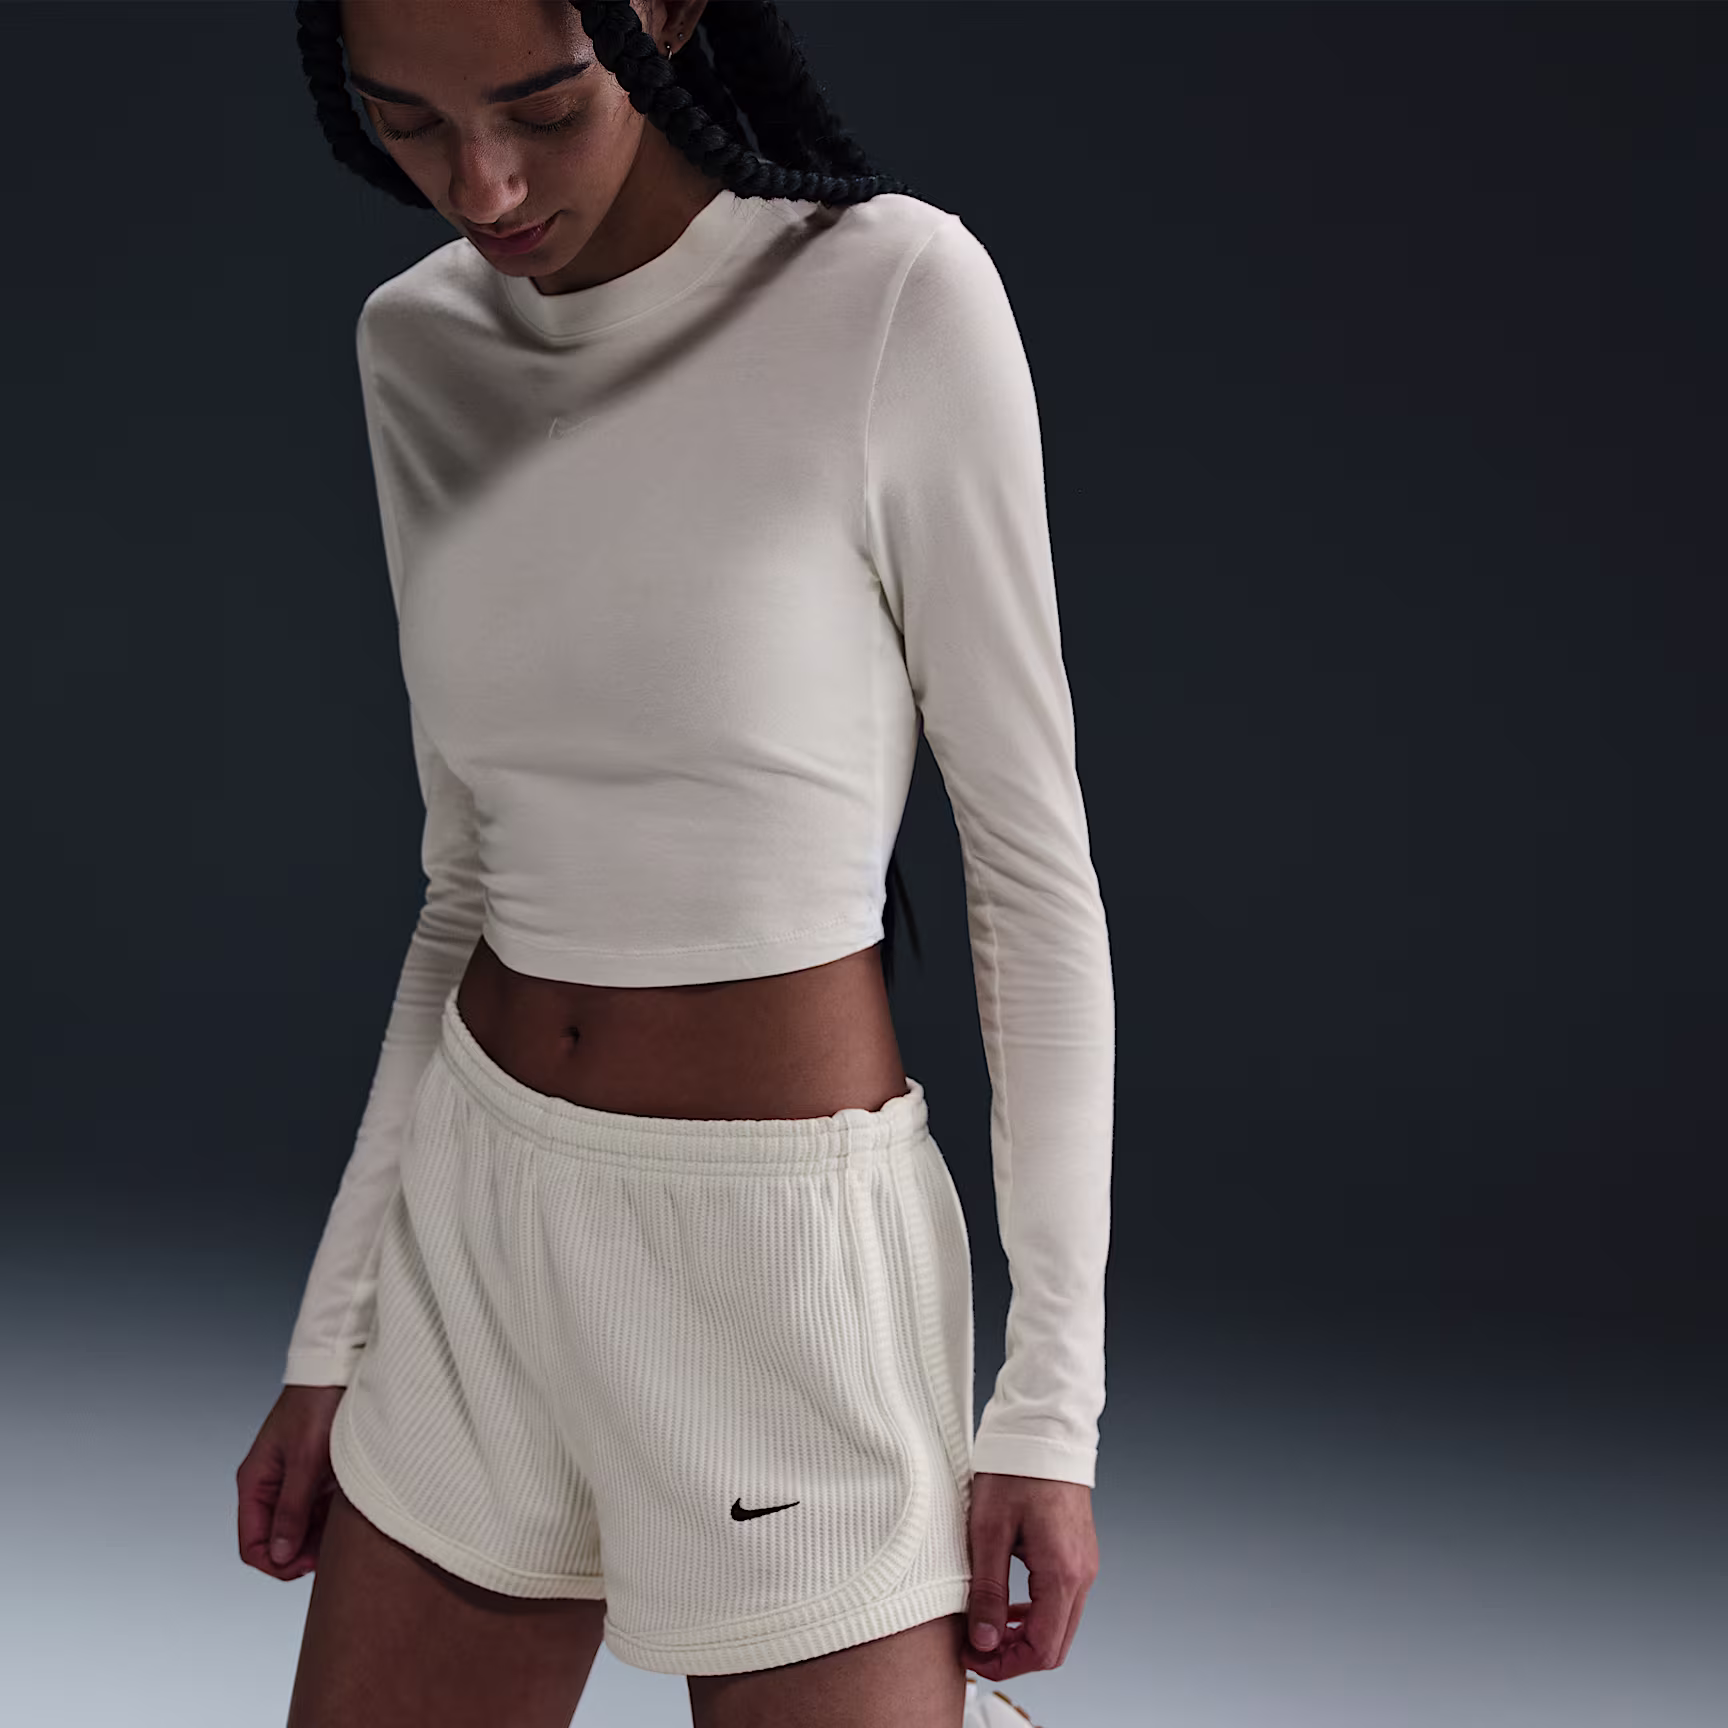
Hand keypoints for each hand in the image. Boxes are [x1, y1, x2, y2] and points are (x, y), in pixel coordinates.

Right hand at [235, 1383, 346, 1579]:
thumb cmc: (317, 1406)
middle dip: (301, 1554)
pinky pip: (316, 1511)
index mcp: (255, 1484)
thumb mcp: (306, 1461)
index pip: (252, 1546)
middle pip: (277, 1541)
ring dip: (317, 1538)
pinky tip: (348, 1517)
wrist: (337, 1369)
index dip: (276, 1564)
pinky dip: (329, 1520)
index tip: (308, 1567)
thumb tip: (281, 1555)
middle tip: (332, 1553)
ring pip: (299, 1529)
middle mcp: (270, 1486)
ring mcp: (293, 1482)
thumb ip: (292, 1509)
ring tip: (343, 1533)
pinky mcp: (314, 1475)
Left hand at [962, 1469, 1098, 1680]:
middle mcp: (1082, 1575)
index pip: (1042, 1650)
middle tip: (973, 1647)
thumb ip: (988, 1591)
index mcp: (1062, 1574)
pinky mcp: (1078, 1554)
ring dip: (1023, 1636)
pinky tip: (1007, 1604)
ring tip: (984, 1627)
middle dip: (1013, 1657)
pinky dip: (1034, 1614)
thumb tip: (984, 1642)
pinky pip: (1061, 1602)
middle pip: (1054, 1646)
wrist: (1043, 1429)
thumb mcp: (988, 1531)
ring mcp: (1084, 1565)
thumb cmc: (1014, 1471)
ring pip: (1059, 1626)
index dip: (1003, 1664)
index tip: (970, 1655)